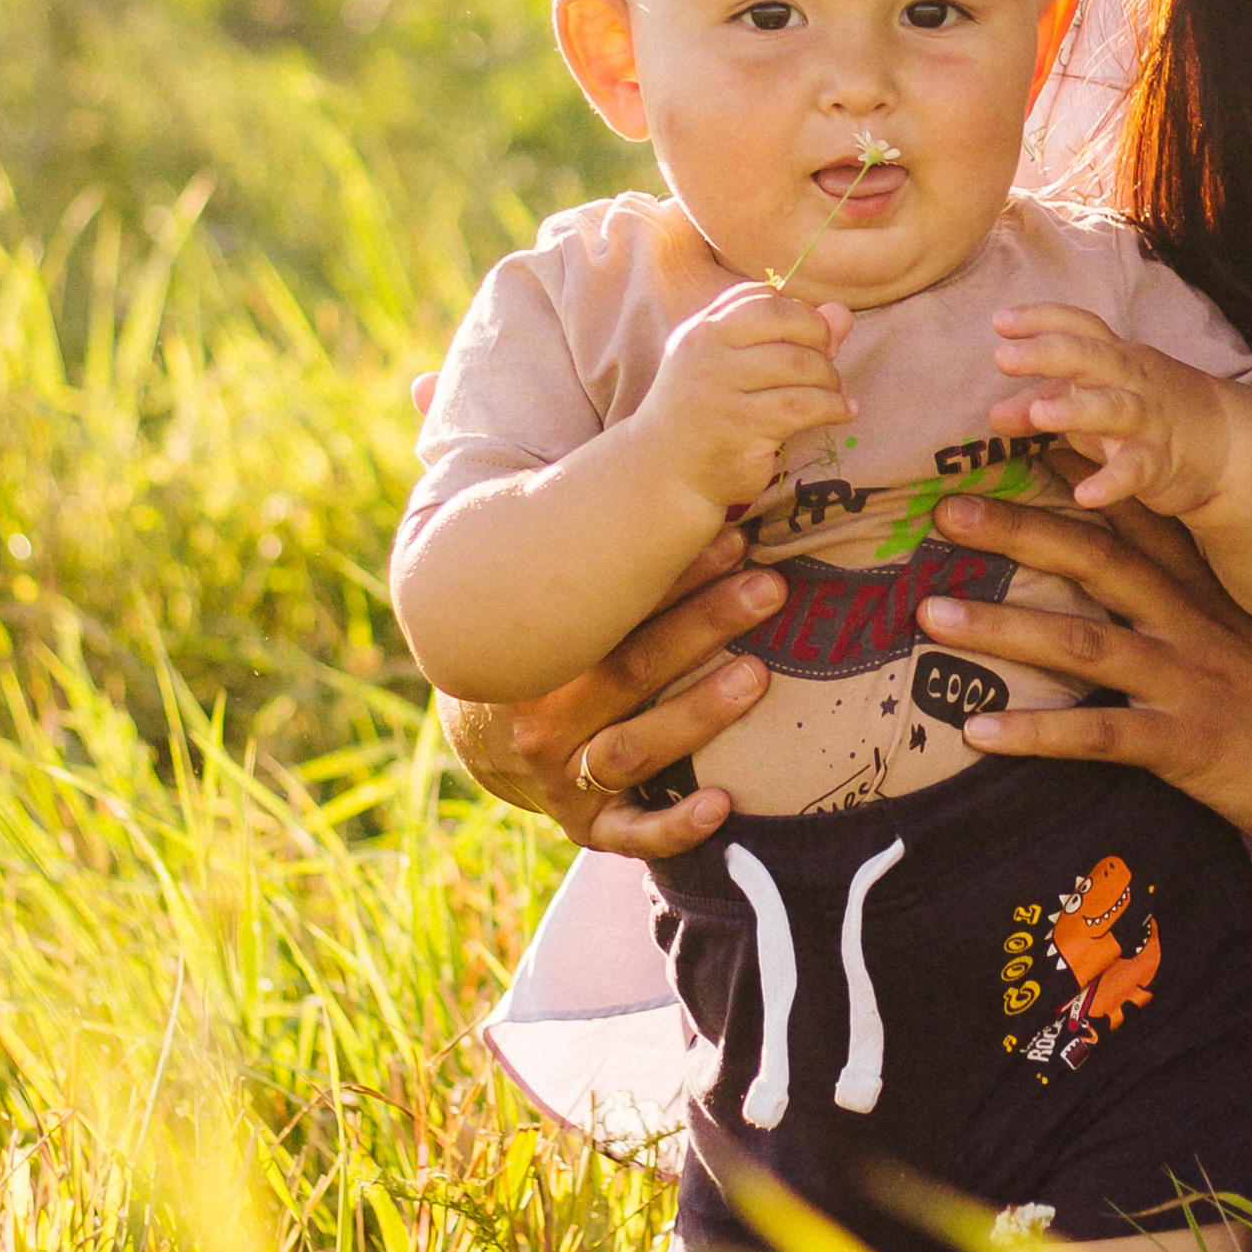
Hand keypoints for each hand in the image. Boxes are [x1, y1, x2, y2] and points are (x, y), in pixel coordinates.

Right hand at [436, 529, 788, 857]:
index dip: (674, 571)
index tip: (735, 535)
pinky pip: (628, 833)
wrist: (481, 734)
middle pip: (630, 667)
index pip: (608, 607)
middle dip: (704, 624)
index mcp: (534, 650)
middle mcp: (543, 715)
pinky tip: (722, 806)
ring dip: (697, 714)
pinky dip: (671, 827)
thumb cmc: (536, 635)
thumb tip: (537, 418)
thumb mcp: (535, 583)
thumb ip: (572, 527)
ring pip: (633, 747)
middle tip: (770, 589)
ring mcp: (562, 775)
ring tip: (758, 676)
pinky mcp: (585, 825)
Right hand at [635, 286, 848, 524]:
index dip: (802, 314)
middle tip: (831, 364)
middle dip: (821, 342)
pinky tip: (843, 413)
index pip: (763, 299)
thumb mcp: (733, 359)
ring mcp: (720, 394)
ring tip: (837, 394)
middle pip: (786, 325)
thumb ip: (784, 331)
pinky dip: (833, 407)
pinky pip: (802, 408)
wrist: (665, 468)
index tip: (817, 339)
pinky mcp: (739, 432)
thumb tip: (842, 313)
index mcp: (703, 330)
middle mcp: (706, 356)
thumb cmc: (708, 403)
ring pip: (800, 366)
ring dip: (831, 379)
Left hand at [919, 478, 1251, 862]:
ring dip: (1001, 625)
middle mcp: (1197, 628)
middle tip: (946, 507)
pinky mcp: (1191, 747)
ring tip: (930, 615)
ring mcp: (1192, 684)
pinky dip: (1035, 733)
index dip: (1084, 481)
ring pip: (1083, 640)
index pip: (1143, 524)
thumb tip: (1170, 632)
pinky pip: (1100, 735)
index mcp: (1215, 603)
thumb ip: (1217, 636)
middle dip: (1019, 529)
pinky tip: (978, 731)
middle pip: (1097, 561)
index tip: (1030, 442)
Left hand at [989, 306, 1226, 516]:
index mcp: (1115, 356)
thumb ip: (1045, 401)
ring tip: (1040, 417)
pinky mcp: (1161, 461)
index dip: (1041, 319)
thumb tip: (991, 416)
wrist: (1224, 440)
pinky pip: (1136, 470)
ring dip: (1077, 410)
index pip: (1079, 327)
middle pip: (1092, 357)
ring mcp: (1149, 418)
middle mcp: (1132, 379)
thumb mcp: (1096, 397)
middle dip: (1049, 354)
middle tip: (1003, 357)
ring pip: (1114, 408)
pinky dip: (1112, 482)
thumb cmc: (1146, 408)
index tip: (999, 320)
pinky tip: (1086, 495)